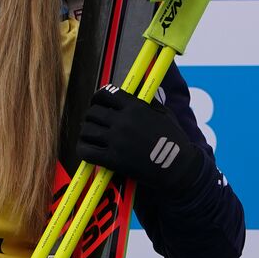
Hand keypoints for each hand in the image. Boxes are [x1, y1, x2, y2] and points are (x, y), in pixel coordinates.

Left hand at [75, 84, 204, 194]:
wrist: (176, 165)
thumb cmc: (173, 138)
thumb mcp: (164, 113)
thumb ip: (148, 101)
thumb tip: (136, 92)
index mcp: (136, 107)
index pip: (107, 94)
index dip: (99, 96)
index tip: (98, 101)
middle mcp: (123, 121)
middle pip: (93, 112)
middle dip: (91, 114)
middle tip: (95, 120)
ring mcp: (116, 141)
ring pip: (86, 130)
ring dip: (86, 131)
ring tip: (90, 134)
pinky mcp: (112, 159)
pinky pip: (85, 151)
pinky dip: (82, 147)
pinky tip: (86, 147)